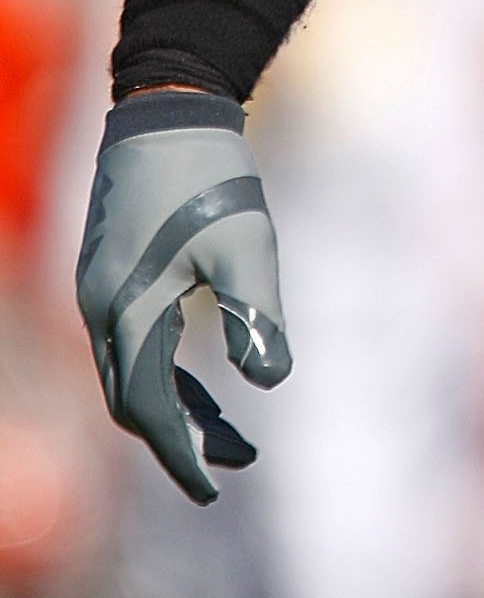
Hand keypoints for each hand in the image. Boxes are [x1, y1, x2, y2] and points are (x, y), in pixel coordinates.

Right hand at [76, 100, 291, 503]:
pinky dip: (164, 374)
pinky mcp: (111, 275)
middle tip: (237, 462)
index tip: (215, 489)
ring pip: (130, 375)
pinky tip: (204, 379)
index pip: (147, 407)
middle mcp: (100, 309)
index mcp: (128, 310)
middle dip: (182, 439)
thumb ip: (257, 314)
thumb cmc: (211, 175)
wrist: (168, 108)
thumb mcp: (247, 243)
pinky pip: (131, 346)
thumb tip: (269, 381)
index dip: (182, 453)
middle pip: (133, 400)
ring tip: (231, 432)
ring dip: (175, 408)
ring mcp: (100, 292)